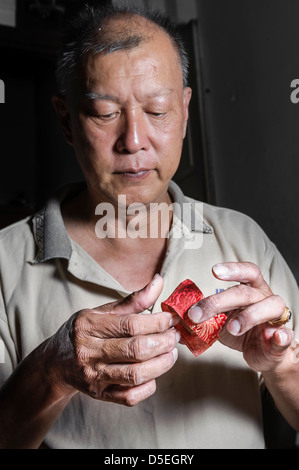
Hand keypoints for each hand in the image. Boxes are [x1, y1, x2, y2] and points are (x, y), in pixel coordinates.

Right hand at [46, 274, 178, 405]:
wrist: (54, 364)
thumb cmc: (82, 333)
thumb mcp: (101, 311)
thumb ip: (132, 300)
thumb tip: (159, 281)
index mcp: (88, 326)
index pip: (130, 325)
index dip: (157, 322)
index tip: (170, 319)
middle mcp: (88, 352)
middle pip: (136, 350)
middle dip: (163, 343)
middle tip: (174, 336)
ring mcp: (93, 376)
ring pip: (135, 375)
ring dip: (161, 364)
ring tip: (171, 354)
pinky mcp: (99, 394)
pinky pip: (130, 397)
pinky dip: (148, 387)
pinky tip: (154, 374)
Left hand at [188, 262, 294, 371]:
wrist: (265, 354)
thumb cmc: (241, 331)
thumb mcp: (220, 323)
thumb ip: (204, 319)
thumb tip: (176, 321)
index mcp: (251, 290)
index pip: (246, 272)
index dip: (232, 269)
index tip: (214, 271)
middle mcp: (265, 298)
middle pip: (245, 293)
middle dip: (219, 301)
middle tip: (198, 314)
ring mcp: (277, 317)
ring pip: (271, 306)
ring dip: (249, 316)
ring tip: (232, 328)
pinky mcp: (283, 338)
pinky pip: (286, 334)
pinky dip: (281, 336)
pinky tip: (275, 337)